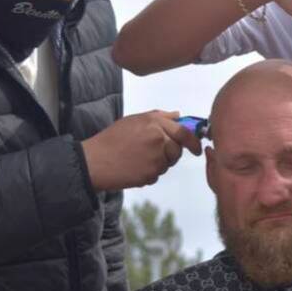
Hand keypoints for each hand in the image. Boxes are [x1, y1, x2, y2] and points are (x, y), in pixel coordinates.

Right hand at [80, 111, 200, 190]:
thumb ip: (159, 116)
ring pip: (167, 163)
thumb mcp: (134, 120)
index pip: (184, 132)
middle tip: (150, 152)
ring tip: (137, 158)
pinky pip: (157, 174)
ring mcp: (155, 158)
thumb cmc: (112, 139)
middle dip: (169, 153)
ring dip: (158, 163)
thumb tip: (179, 115)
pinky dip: (148, 173)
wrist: (94, 161)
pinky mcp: (150, 174)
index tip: (197, 149)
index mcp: (155, 123)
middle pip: (177, 150)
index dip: (193, 142)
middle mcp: (158, 139)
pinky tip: (133, 167)